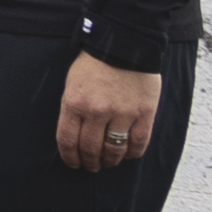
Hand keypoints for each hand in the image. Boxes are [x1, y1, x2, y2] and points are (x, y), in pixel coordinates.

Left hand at [57, 53, 163, 175]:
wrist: (124, 44)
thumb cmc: (94, 64)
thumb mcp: (72, 84)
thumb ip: (73, 109)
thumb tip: (74, 136)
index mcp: (75, 103)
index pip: (68, 140)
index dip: (70, 157)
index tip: (73, 164)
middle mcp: (97, 112)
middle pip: (90, 149)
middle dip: (89, 162)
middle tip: (91, 166)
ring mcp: (122, 114)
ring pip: (114, 150)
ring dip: (110, 161)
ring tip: (108, 162)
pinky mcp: (144, 114)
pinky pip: (138, 143)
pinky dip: (132, 154)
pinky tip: (127, 154)